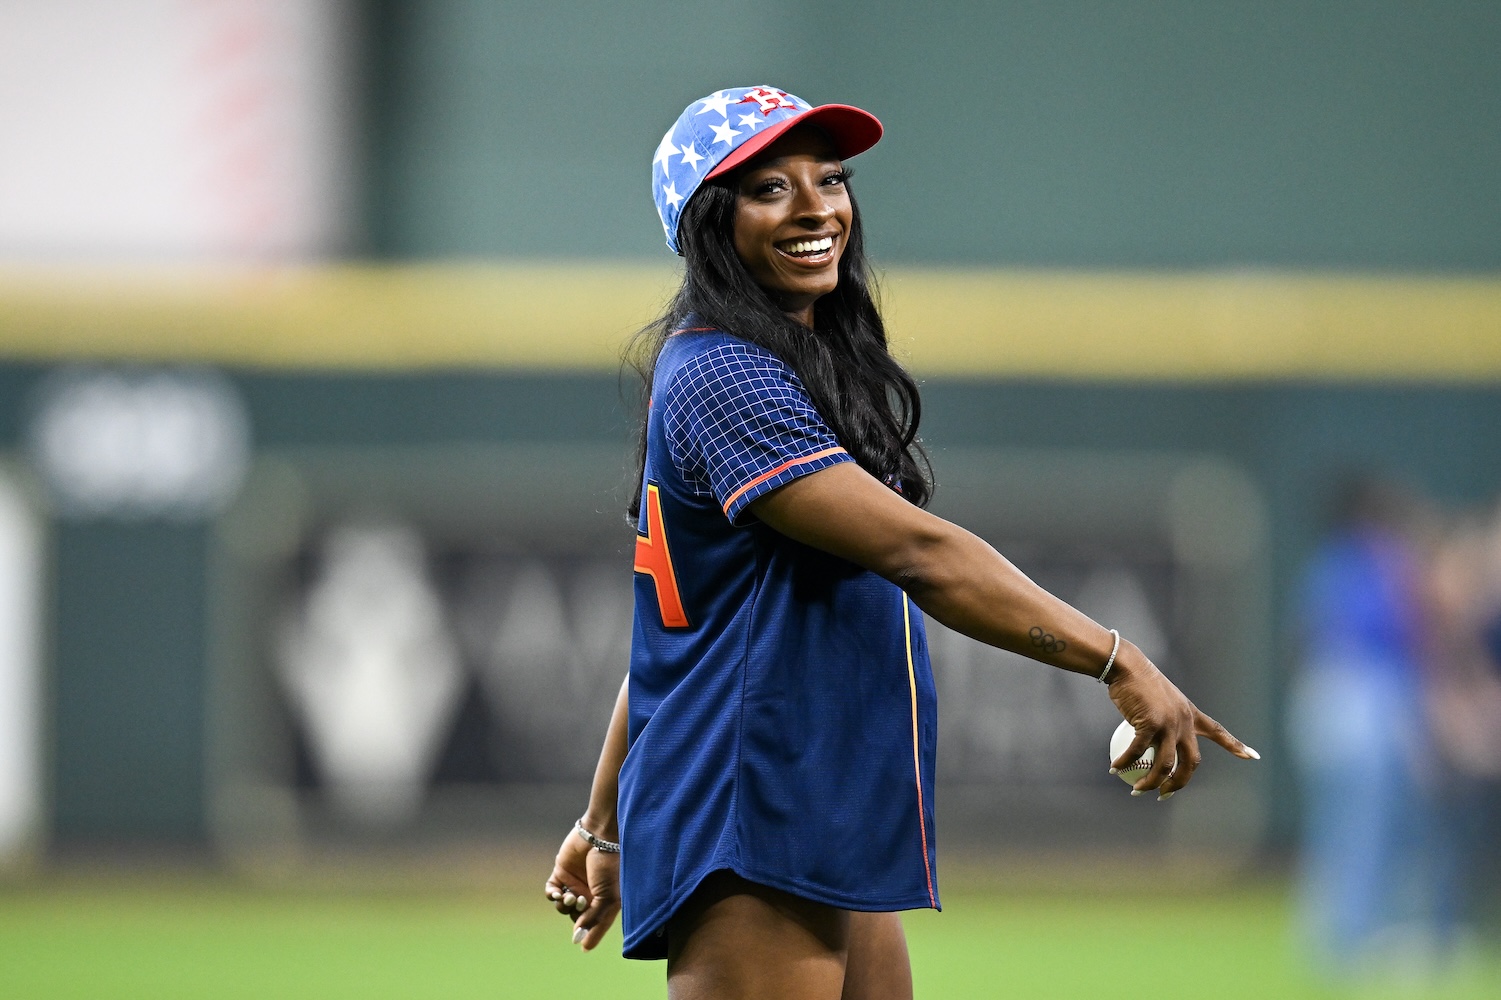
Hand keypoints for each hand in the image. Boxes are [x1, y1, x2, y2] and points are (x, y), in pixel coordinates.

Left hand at [544, 826, 621, 950]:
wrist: (600, 836)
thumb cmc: (609, 866)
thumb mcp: (607, 898)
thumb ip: (593, 921)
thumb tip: (579, 942)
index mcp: (605, 902)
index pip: (594, 925)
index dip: (587, 934)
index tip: (580, 943)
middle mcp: (590, 895)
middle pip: (577, 918)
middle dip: (576, 916)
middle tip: (580, 903)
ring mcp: (575, 884)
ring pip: (563, 906)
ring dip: (563, 906)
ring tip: (569, 897)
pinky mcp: (561, 873)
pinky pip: (552, 891)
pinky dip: (551, 895)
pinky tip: (556, 893)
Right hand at [1105, 642, 1258, 799]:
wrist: (1128, 666)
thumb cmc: (1139, 680)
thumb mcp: (1160, 699)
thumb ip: (1164, 719)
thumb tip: (1152, 739)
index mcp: (1190, 714)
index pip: (1217, 731)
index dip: (1235, 745)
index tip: (1253, 756)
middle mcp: (1184, 722)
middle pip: (1190, 762)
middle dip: (1180, 784)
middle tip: (1165, 795)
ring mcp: (1168, 724)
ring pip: (1165, 765)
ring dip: (1151, 782)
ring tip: (1138, 790)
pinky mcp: (1150, 724)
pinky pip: (1137, 752)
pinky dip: (1125, 762)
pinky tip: (1115, 768)